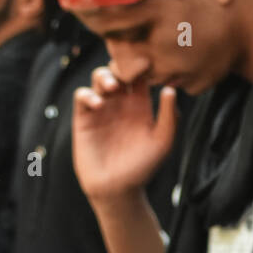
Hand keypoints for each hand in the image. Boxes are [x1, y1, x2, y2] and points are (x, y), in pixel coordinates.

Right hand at [72, 68, 177, 203]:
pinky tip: (98, 104)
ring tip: (112, 88)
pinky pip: (82, 96)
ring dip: (104, 76)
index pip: (141, 76)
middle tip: (127, 72)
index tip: (148, 63)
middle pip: (119, 70)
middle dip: (122, 66)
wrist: (117, 189)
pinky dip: (88, 94)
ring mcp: (102, 108)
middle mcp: (121, 103)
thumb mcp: (163, 142)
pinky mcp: (84, 118)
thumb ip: (170, 116)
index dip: (143, 66)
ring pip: (99, 77)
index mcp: (141, 105)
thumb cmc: (143, 167)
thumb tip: (170, 89)